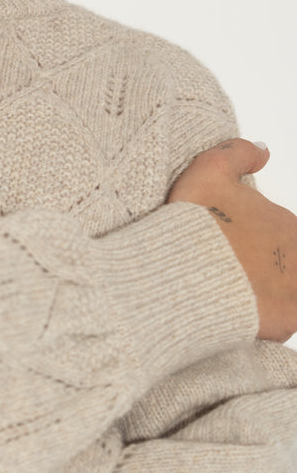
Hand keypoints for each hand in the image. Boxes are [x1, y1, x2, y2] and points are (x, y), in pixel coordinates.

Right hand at [167, 139, 296, 342]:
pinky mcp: (285, 321)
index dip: (253, 236)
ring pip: (284, 287)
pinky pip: (279, 320)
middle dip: (260, 263)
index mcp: (287, 223)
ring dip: (262, 289)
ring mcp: (294, 290)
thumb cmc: (196, 225)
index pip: (281, 232)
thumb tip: (264, 151)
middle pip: (284, 260)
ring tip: (228, 292)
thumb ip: (239, 154)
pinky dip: (261, 317)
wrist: (186, 273)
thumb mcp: (210, 169)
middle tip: (225, 267)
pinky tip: (234, 312)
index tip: (228, 242)